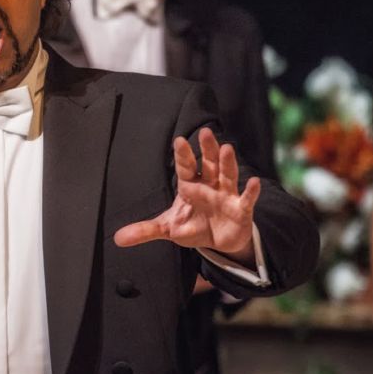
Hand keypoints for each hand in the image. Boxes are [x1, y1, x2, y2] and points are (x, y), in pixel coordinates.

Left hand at [113, 127, 260, 262]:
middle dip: (207, 149)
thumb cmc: (194, 227)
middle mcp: (210, 185)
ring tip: (227, 148)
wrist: (219, 241)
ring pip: (227, 175)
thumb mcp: (169, 229)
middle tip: (205, 132)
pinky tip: (254, 182)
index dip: (183, 156)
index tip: (178, 141)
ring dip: (227, 163)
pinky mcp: (241, 209)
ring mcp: (226, 195)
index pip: (186, 168)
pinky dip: (251, 191)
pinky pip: (246, 198)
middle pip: (209, 164)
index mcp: (191, 186)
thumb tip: (117, 238)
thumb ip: (146, 230)